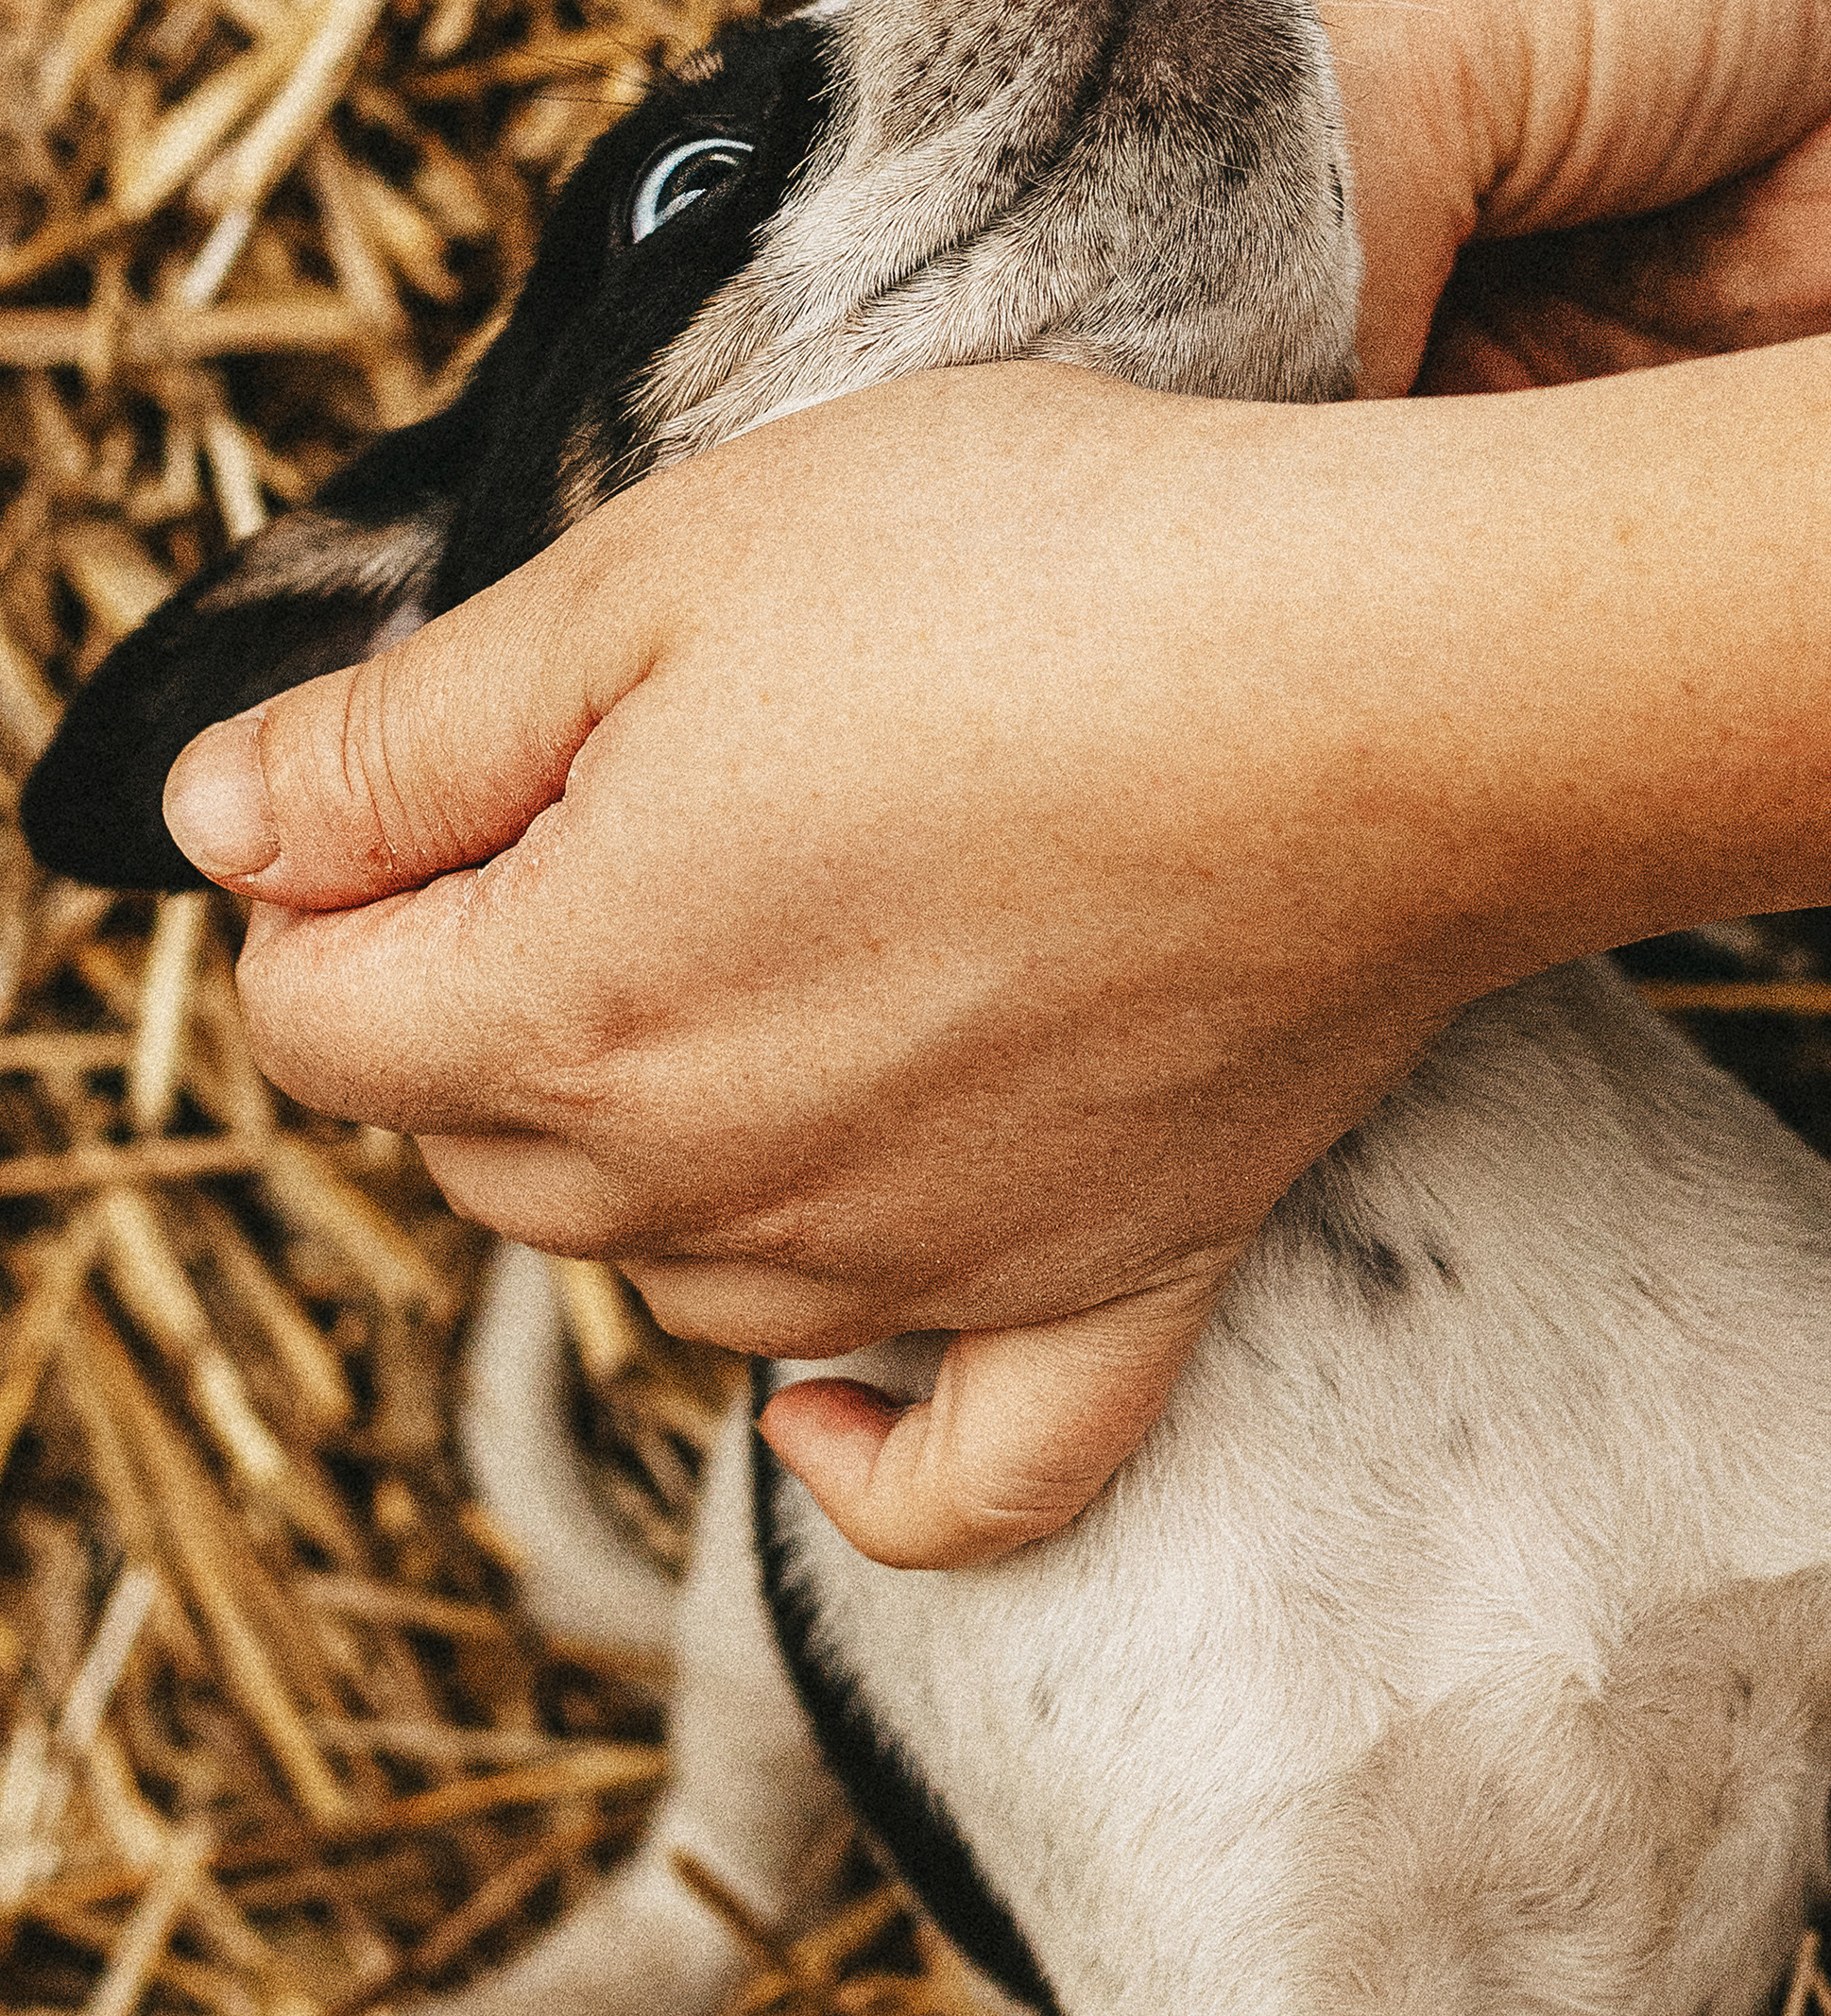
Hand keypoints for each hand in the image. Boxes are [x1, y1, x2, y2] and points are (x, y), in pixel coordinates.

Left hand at [165, 371, 1499, 1566]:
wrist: (1386, 685)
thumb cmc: (1041, 581)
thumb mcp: (656, 571)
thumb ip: (408, 731)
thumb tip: (230, 826)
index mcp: (572, 999)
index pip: (324, 1015)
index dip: (347, 877)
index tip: (450, 771)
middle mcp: (716, 1181)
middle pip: (482, 1145)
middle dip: (486, 990)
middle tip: (629, 810)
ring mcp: (919, 1261)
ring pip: (675, 1270)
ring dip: (650, 1149)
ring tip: (753, 972)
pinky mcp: (1111, 1285)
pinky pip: (964, 1473)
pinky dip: (871, 1458)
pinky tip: (824, 1407)